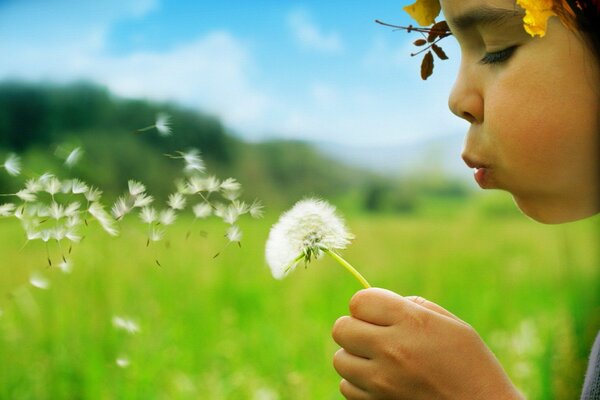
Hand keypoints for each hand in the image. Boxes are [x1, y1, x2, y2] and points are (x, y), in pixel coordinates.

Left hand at [332, 288, 523, 399]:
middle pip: (341, 328)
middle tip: (374, 335)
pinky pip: (346, 387)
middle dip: (355, 327)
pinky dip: (357, 383)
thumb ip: (412, 306)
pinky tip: (379, 380)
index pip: (359, 301)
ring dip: (354, 357)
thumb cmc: (472, 364)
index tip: (378, 312)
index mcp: (411, 322)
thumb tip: (380, 304)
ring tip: (378, 360)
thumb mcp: (451, 323)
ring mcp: (382, 381)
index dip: (367, 304)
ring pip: (339, 359)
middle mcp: (392, 350)